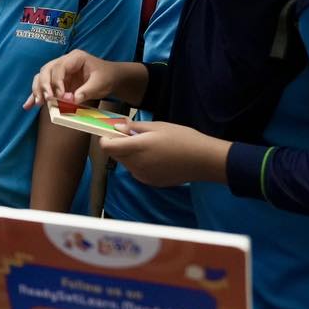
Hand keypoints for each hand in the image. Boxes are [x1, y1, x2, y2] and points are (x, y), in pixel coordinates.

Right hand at [24, 49, 119, 109]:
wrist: (110, 78)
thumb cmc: (106, 77)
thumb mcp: (100, 83)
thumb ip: (86, 91)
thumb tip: (72, 99)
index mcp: (75, 58)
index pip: (59, 67)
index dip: (56, 81)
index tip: (59, 95)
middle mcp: (64, 62)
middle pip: (46, 70)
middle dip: (44, 85)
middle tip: (47, 99)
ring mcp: (59, 72)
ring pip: (41, 77)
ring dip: (37, 90)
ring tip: (37, 103)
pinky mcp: (57, 82)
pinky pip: (44, 87)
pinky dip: (36, 96)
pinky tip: (28, 105)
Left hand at [99, 120, 229, 186]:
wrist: (203, 160)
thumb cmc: (182, 138)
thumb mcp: (157, 126)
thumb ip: (134, 128)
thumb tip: (117, 128)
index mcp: (136, 148)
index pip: (106, 147)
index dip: (105, 138)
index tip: (112, 132)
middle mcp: (135, 165)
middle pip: (115, 155)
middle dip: (118, 145)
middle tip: (132, 135)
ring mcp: (142, 176)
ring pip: (125, 163)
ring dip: (129, 154)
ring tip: (148, 146)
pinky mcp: (150, 182)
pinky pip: (136, 171)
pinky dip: (139, 163)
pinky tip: (155, 157)